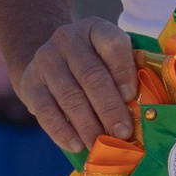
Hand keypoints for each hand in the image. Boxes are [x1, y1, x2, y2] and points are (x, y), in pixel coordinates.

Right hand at [18, 15, 137, 151]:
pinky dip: (62, 131)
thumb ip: (127, 74)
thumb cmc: (93, 63)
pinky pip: (45, 110)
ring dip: (87, 124)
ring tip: (101, 144)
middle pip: (92, 75)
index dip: (123, 70)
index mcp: (95, 29)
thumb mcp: (109, 57)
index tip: (131, 96)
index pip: (112, 44)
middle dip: (109, 108)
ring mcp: (46, 60)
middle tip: (122, 133)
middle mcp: (68, 39)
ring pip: (69, 96)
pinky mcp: (30, 83)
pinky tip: (76, 145)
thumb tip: (145, 111)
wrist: (49, 60)